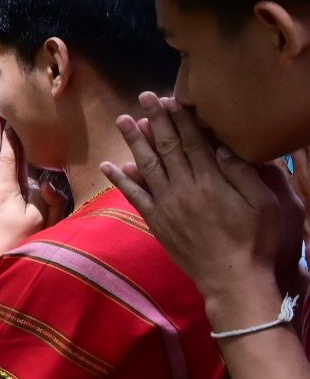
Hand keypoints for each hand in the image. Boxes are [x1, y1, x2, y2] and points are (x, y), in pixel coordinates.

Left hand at [105, 93, 302, 325]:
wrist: (234, 281)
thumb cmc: (258, 242)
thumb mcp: (267, 204)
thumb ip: (245, 174)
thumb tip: (223, 146)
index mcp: (213, 182)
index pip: (193, 142)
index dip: (180, 119)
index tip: (170, 99)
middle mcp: (185, 190)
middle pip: (168, 148)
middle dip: (155, 121)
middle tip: (144, 98)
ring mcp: (168, 207)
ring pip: (147, 167)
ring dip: (135, 142)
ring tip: (123, 120)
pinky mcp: (158, 224)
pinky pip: (135, 197)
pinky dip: (121, 180)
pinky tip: (110, 164)